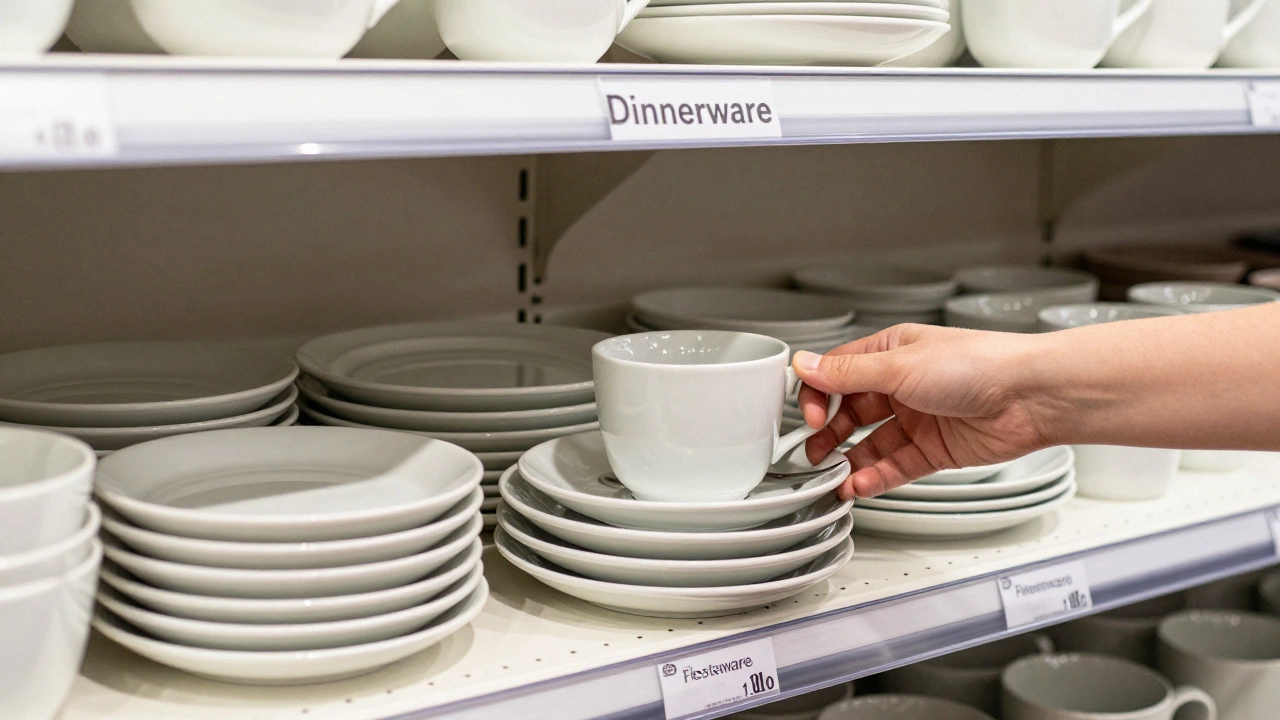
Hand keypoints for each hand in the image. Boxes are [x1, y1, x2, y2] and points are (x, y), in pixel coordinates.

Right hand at [792, 324, 1054, 499]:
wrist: (1032, 396)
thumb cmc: (979, 364)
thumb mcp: (899, 366)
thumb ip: (846, 374)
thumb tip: (804, 364)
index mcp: (891, 352)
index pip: (837, 374)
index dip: (817, 395)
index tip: (809, 417)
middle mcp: (902, 384)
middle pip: (850, 412)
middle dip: (828, 433)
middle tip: (813, 452)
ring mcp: (918, 418)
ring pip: (871, 444)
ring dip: (849, 461)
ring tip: (833, 477)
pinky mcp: (935, 450)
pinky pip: (896, 466)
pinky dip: (875, 477)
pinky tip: (860, 484)